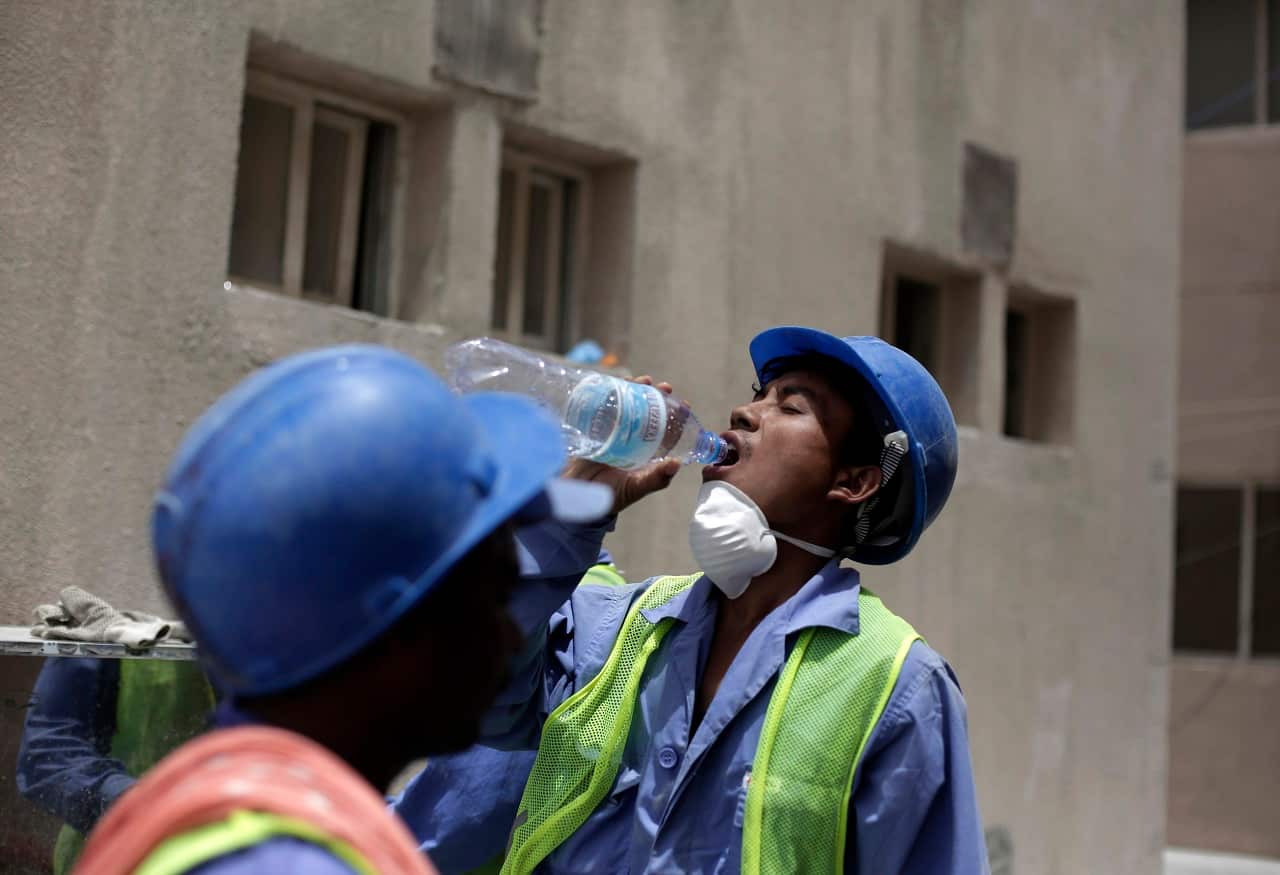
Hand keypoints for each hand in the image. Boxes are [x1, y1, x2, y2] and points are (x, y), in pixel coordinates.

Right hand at [562, 376, 681, 514]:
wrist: (580, 493)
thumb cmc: (612, 494)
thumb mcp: (636, 487)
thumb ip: (656, 479)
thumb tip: (676, 463)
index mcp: (648, 452)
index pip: (666, 430)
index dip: (676, 417)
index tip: (684, 405)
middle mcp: (634, 439)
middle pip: (648, 412)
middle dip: (658, 397)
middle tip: (665, 387)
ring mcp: (616, 431)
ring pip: (630, 405)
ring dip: (638, 390)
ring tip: (645, 381)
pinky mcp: (598, 427)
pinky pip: (607, 406)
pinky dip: (613, 393)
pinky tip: (618, 384)